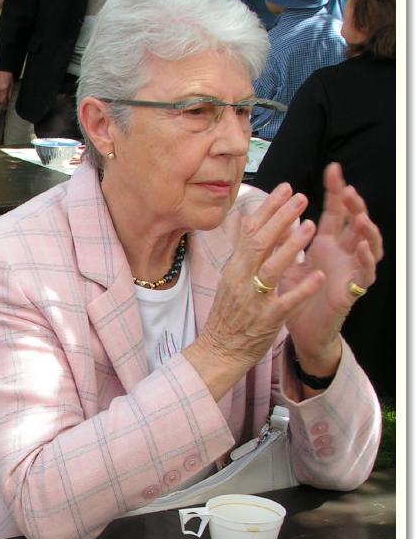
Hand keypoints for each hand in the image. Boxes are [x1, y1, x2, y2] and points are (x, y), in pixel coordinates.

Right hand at [0, 71, 13, 108]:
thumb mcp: (12, 86)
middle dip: (0, 103)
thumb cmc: (8, 77)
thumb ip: (9, 94)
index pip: (3, 101)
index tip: (5, 107)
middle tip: (3, 104)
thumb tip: (8, 101)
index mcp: (4, 88)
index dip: (4, 105)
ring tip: (0, 99)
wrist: (3, 70)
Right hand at [183, 183, 324, 399]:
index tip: (285, 188)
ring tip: (311, 226)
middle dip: (281, 219)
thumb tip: (248, 218)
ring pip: (272, 269)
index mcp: (234, 268)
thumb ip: (242, 250)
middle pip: (260, 243)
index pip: (249, 231)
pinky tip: (319, 276)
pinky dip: (302, 289)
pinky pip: (286, 301)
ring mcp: (253, 300)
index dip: (268, 208)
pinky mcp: (267, 319)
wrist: (219, 350)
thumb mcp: (230, 278)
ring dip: (291, 247)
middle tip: (301, 197)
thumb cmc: (228, 314)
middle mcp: (241, 280)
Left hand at [278, 163, 382, 375]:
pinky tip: (360, 249)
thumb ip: (283, 240)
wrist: (299, 331)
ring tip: (359, 217)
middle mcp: (340, 253)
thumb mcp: (284, 263)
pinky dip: (364, 261)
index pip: (331, 212)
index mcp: (323, 244)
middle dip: (352, 205)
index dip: (334, 191)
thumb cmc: (294, 296)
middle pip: (351, 222)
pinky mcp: (352, 291)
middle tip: (348, 188)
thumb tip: (276, 212)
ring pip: (365, 245)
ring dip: (364, 230)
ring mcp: (349, 271)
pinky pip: (364, 274)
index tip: (333, 168)